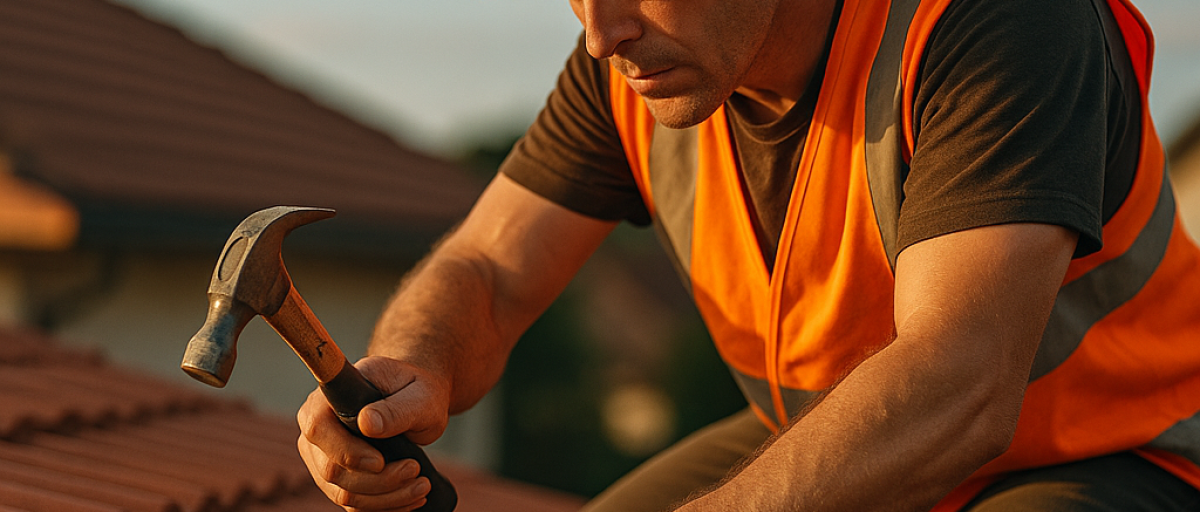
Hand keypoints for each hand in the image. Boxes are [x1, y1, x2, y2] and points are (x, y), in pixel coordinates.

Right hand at [297, 356, 451, 510]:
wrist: (418, 400)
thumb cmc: (416, 390)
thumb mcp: (417, 395)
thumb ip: (396, 409)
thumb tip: (367, 423)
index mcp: (327, 399)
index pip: (318, 429)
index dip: (346, 451)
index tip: (380, 461)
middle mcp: (319, 431)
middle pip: (332, 470)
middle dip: (378, 479)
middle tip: (414, 469)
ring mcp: (324, 458)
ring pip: (344, 494)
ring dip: (387, 497)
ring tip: (421, 485)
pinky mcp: (340, 480)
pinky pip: (356, 504)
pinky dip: (386, 505)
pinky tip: (412, 497)